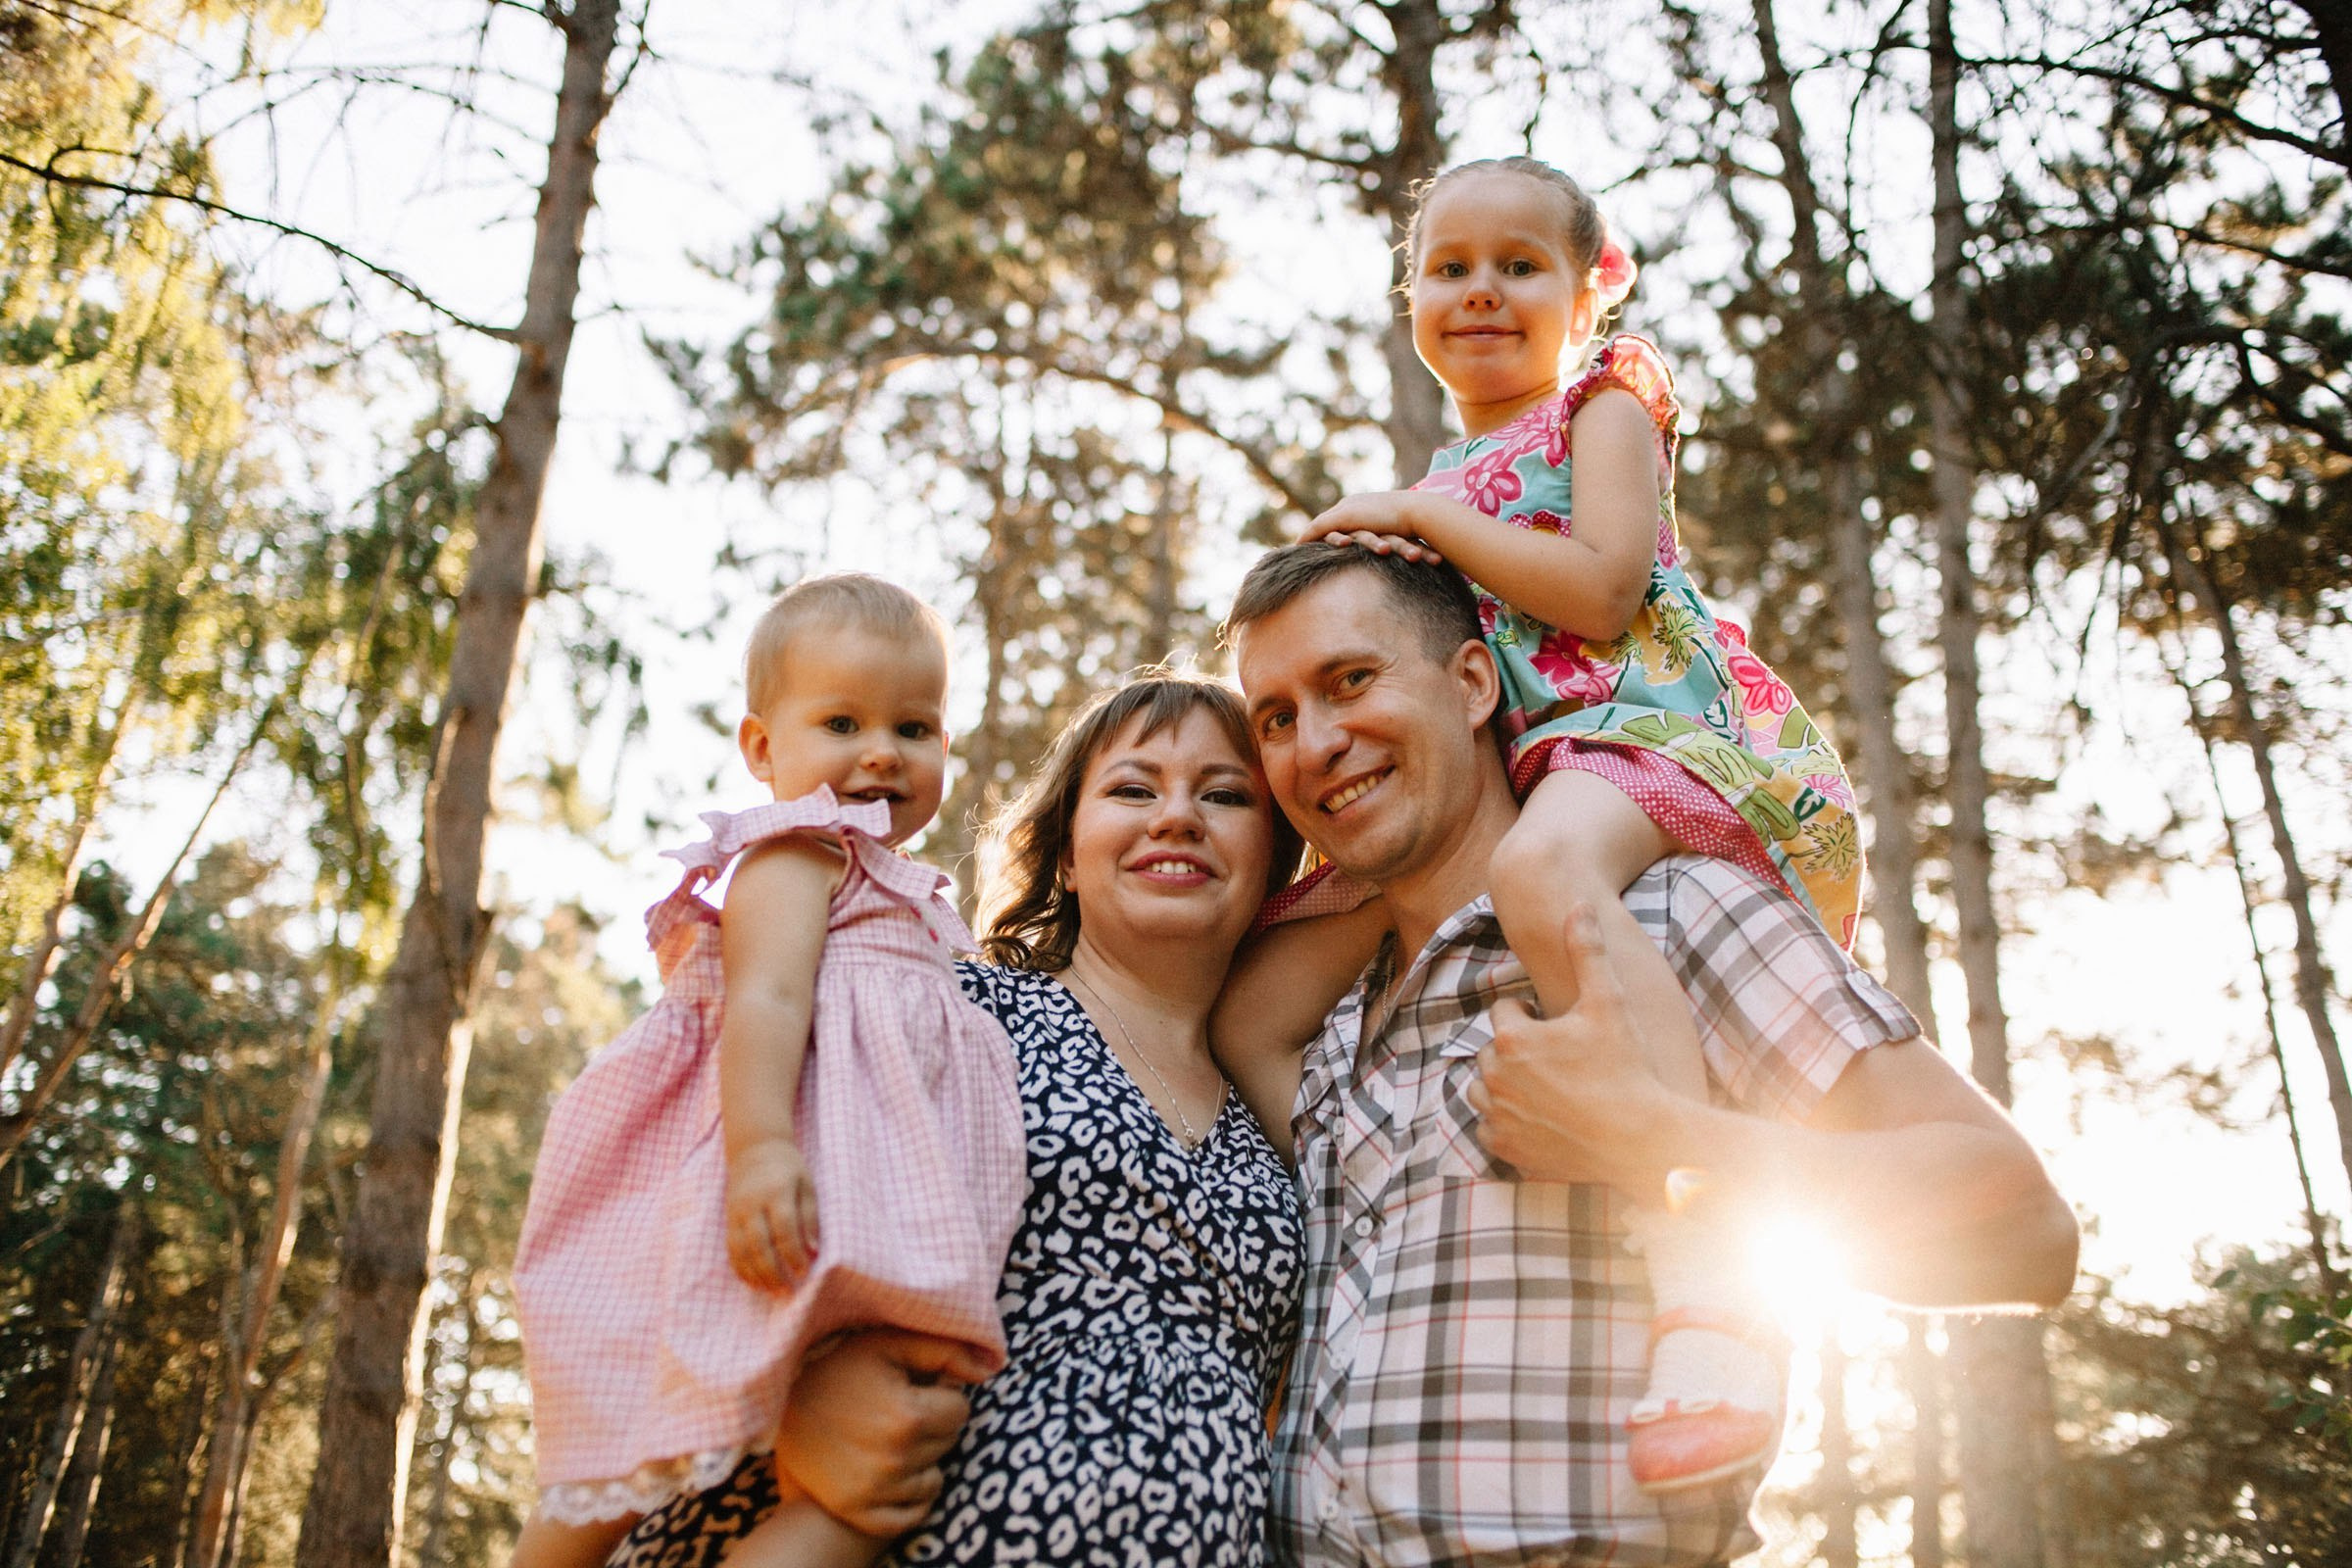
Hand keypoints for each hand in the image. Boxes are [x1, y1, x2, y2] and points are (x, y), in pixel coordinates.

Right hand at [725, 1138, 818, 1288]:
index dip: (793, 1254)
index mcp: (777, 1192)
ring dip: (756, 1274)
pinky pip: (731, 1249)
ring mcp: (737, 1212)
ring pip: (742, 1250)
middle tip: (787, 1292)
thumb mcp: (807, 1186)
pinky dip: (741, 1268)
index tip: (803, 1273)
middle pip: (759, 1244)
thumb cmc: (788, 1169)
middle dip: (773, 1271)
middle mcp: (753, 1203)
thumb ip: (810, 1218)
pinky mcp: (728, 1220)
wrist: (754, 1149)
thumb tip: (814, 1251)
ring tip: (772, 1292)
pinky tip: (754, 1282)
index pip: (784, 1229)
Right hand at [773, 1330, 990, 1536]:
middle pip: (948, 1444)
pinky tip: (886, 1472)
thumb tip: (988, 1368)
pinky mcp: (863, 1514)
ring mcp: (879, 1493)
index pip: (960, 1410)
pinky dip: (908, 1497)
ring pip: (934, 1479)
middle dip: (931, 1426)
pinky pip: (913, 1514)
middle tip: (893, 1412)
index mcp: (907, 1417)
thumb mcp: (885, 1345)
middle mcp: (896, 1461)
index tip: (913, 1390)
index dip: (940, 1397)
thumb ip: (942, 1348)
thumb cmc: (836, 1371)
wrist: (778, 1415)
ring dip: (920, 1460)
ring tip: (884, 1438)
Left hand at [1299, 492, 1445, 562]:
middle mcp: (1352, 503)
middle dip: (1314, 531)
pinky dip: (1307, 538)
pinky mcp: (1344, 517)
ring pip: (1320, 523)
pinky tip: (1297, 548)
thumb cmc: (1418, 523)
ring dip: (1307, 536)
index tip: (1322, 539)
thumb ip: (1393, 536)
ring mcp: (1347, 509)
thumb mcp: (1401, 531)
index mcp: (1364, 504)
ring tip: (1296, 547)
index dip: (1331, 528)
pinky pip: (1318, 528)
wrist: (1419, 512)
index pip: (1342, 516)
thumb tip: (1397, 547)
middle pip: (1327, 518)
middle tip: (1300, 543)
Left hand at [1466, 905, 1682, 1196]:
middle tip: (1558, 1060)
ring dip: (1504, 1083)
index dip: (1533, 1017)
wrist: (1639, 1139)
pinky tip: (1538, 1118)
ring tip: (1545, 1087)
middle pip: (1493, 1050)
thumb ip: (1586, 951)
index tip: (1560, 1029)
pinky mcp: (1505, 1149)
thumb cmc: (1625, 1068)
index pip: (1506, 1012)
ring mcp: (1497, 1115)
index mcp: (1511, 1037)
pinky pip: (1489, 1129)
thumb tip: (1577, 905)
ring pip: (1483, 1089)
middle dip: (1518, 1050)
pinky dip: (1505, 1123)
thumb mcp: (1609, 1002)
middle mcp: (1494, 1076)